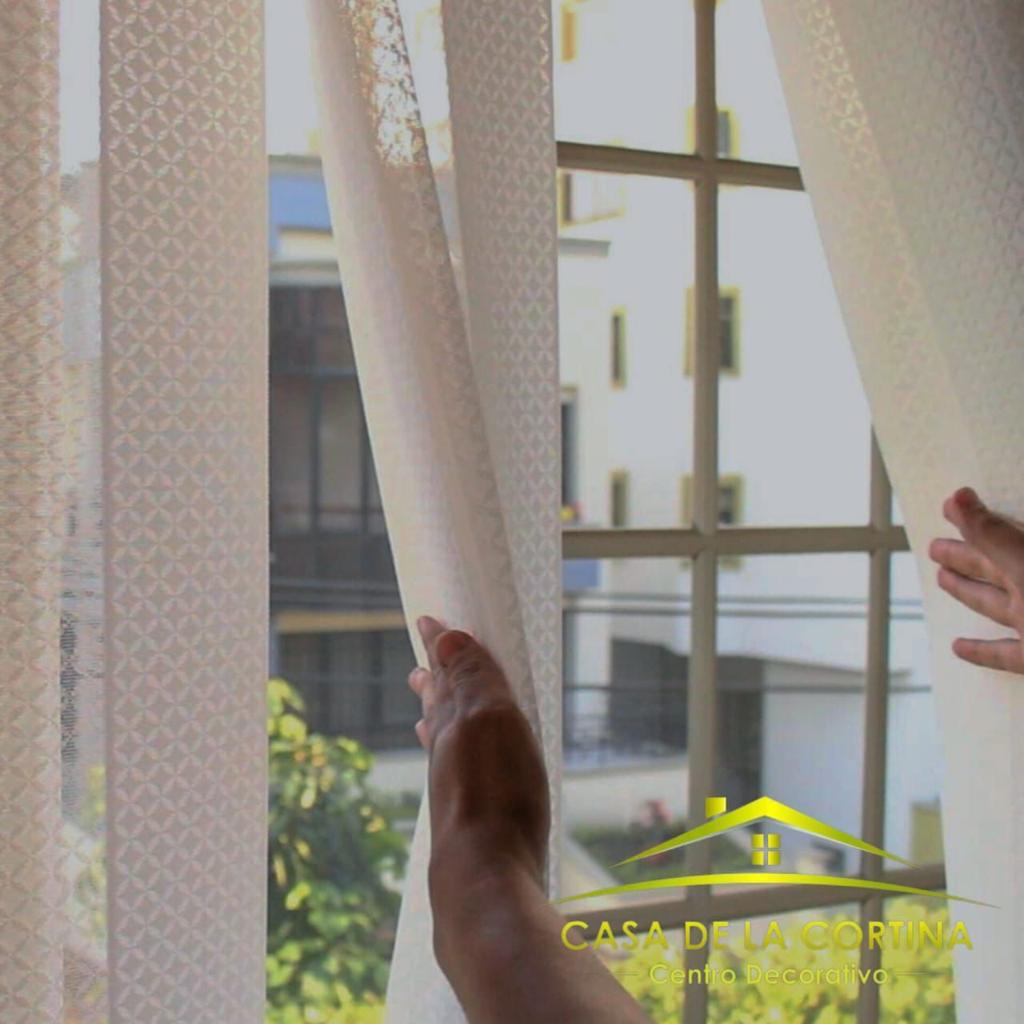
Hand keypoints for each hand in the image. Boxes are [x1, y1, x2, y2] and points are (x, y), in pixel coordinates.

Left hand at [408, 616, 548, 889]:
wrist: (484, 876)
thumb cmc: (496, 796)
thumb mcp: (491, 721)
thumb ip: (472, 679)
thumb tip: (445, 637)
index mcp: (457, 718)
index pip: (448, 670)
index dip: (442, 646)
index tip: (428, 623)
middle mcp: (448, 747)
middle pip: (440, 703)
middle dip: (435, 678)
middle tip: (423, 661)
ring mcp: (453, 782)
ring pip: (441, 734)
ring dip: (437, 711)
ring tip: (427, 699)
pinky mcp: (465, 813)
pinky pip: (452, 765)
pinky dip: (447, 750)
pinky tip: (448, 761)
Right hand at [930, 487, 1023, 672]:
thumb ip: (997, 534)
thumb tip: (959, 496)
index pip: (1000, 535)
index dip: (973, 520)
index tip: (950, 504)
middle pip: (994, 568)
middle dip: (965, 555)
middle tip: (934, 546)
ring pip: (995, 605)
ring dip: (968, 592)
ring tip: (942, 579)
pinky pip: (1007, 654)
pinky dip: (982, 651)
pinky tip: (959, 647)